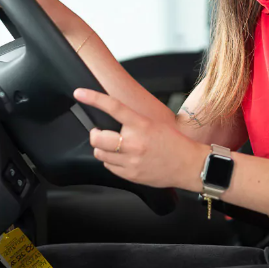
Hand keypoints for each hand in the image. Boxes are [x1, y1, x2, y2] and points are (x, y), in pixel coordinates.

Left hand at [74, 88, 207, 190]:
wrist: (189, 165)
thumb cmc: (174, 143)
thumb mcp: (154, 124)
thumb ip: (133, 122)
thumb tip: (113, 116)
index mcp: (141, 125)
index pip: (113, 107)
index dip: (93, 98)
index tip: (79, 93)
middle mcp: (134, 142)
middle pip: (97, 137)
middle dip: (94, 134)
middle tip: (98, 132)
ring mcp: (131, 160)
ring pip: (100, 153)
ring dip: (102, 148)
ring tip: (113, 146)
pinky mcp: (131, 174)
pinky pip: (109, 167)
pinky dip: (111, 161)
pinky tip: (122, 158)